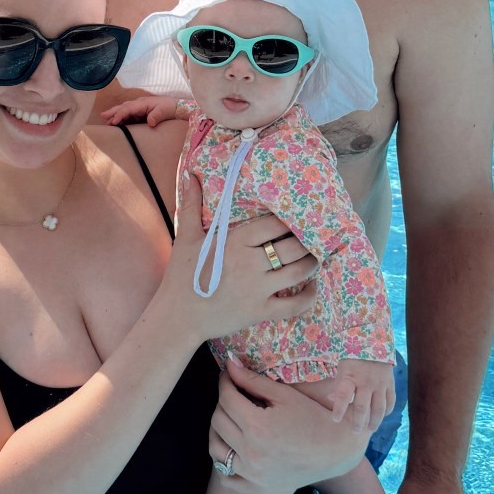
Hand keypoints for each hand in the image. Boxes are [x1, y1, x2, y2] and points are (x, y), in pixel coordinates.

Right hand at [100, 91, 187, 127]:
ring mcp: (139, 108)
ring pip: (124, 110)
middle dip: (113, 111)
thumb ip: (156, 116)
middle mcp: (139, 104)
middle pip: (123, 107)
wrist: (176, 107)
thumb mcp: (163, 111)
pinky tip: (117, 122)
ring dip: (115, 114)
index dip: (120, 114)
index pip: (128, 108)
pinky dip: (121, 117)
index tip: (113, 121)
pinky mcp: (141, 113)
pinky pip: (129, 115)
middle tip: (102, 116)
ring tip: (106, 120)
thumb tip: (150, 121)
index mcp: (142, 103)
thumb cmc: (169, 108)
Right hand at [163, 173, 317, 346]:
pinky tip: (312, 286)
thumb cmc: (181, 276)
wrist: (178, 317)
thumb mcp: (186, 237)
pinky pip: (294, 304)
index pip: (274, 225)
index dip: (291, 220)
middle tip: (315, 236)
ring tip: (315, 256)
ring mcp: (258, 289)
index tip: (300, 216)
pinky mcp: (261, 312)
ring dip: (312, 263)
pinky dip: (309, 296)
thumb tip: (191, 176)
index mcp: (235, 242)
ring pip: (298, 272)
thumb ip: (192, 205)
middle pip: (292, 247)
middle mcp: (250, 264)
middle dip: (307, 241)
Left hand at [208, 354, 371, 493]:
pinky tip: (234, 448)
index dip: (225, 382)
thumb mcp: (285, 395)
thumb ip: (253, 380)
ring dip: (219, 430)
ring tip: (231, 419)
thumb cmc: (313, 417)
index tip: (228, 375)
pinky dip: (224, 463)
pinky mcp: (257, 488)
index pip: (226, 398)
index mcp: (258, 427)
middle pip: (218, 421)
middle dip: (223, 402)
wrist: (338, 450)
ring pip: (216, 448)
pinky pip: (227, 477)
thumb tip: (228, 362)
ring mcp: (253, 475)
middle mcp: (252, 453)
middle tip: (234, 394)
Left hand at [330, 357, 393, 429]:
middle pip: (362, 407)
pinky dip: (387, 411)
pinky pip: (391, 401)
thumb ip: (338, 384)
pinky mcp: (390, 384)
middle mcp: (366, 382)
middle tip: (355, 432)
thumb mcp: (342, 367)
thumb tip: (330, 399)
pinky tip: (383, 416)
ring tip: (370, 429)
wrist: (374, 342)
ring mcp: (380, 384)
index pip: (343, 396)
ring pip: (378, 408)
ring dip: (374, 421)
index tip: (335, 420)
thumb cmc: (354, 357)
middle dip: (358, 422)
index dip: (339, 409)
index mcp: (350, 377)